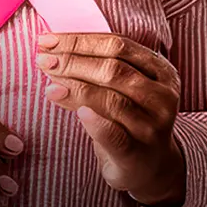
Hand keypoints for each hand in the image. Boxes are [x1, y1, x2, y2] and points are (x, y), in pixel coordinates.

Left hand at [35, 33, 185, 206]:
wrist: (152, 166)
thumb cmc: (132, 120)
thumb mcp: (129, 89)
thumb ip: (105, 69)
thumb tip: (56, 51)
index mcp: (162, 72)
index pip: (119, 45)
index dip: (81, 41)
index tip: (48, 40)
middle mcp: (163, 96)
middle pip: (114, 69)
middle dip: (73, 61)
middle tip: (43, 60)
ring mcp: (153, 125)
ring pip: (111, 99)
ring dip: (75, 87)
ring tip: (49, 83)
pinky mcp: (138, 152)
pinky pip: (113, 135)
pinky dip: (92, 121)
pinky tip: (73, 110)